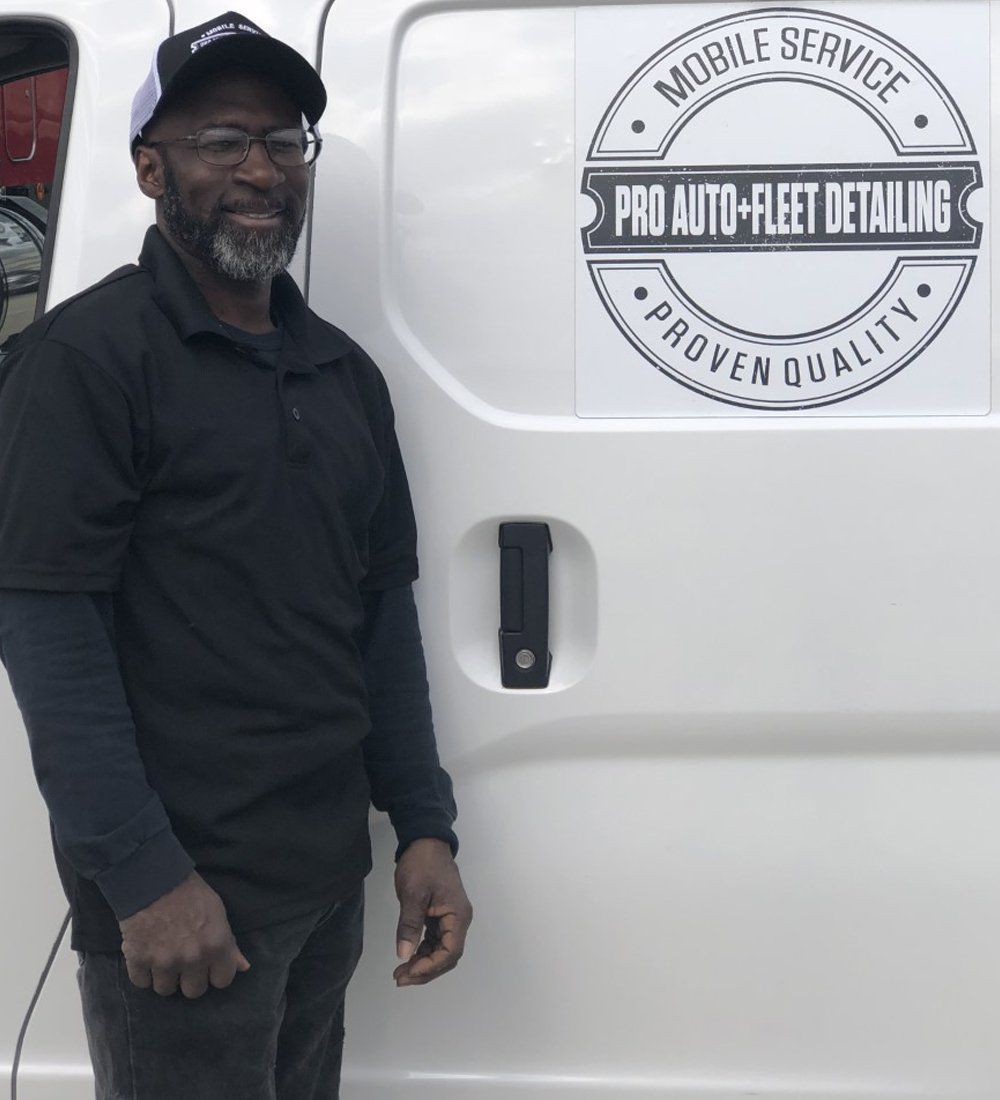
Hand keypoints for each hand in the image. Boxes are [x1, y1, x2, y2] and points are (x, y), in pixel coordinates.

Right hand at [118, 870, 250, 997]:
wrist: (153, 878)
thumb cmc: (190, 892)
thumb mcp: (218, 912)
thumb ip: (230, 944)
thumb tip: (244, 967)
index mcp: (216, 946)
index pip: (222, 981)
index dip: (216, 972)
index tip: (209, 964)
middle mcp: (192, 959)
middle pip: (194, 992)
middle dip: (190, 978)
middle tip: (185, 961)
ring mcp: (164, 962)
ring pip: (166, 990)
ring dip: (165, 976)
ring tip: (164, 957)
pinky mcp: (138, 960)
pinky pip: (141, 983)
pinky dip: (143, 972)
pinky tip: (147, 956)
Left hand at [393, 838, 471, 986]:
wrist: (425, 840)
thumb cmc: (422, 864)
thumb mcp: (413, 893)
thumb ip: (410, 925)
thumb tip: (404, 955)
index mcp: (458, 915)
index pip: (450, 952)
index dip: (430, 967)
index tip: (408, 971)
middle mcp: (458, 920)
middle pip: (447, 956)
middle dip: (425, 970)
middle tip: (400, 978)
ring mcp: (450, 918)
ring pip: (441, 951)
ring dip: (423, 963)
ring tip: (400, 972)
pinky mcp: (441, 915)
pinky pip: (435, 940)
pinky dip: (423, 951)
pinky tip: (408, 956)